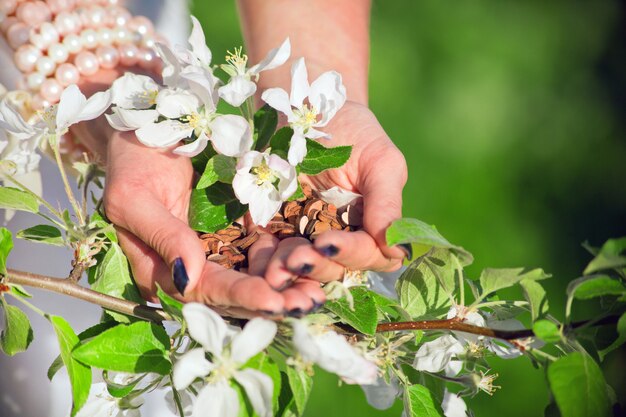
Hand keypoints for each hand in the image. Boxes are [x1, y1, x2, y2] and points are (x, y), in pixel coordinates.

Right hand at [103, 131, 324, 316]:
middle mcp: (194, 266)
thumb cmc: (133, 161)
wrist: (149, 126)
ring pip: (254, 277)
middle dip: (271, 301)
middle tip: (308, 304)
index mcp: (163, 268)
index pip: (203, 290)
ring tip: (318, 294)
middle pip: (234, 294)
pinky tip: (315, 265)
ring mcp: (219, 249)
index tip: (273, 300)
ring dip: (286, 287)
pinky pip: (266, 249)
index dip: (238, 296)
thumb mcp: (135, 197)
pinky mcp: (238, 229)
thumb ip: (162, 237)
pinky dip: (289, 260)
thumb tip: (188, 279)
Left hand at [261, 101, 408, 289]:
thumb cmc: (351, 130)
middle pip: (333, 269)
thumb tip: (395, 248)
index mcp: (369, 225)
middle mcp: (338, 236)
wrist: (303, 104)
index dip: (352, 253)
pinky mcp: (269, 229)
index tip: (329, 241)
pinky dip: (262, 261)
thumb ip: (387, 204)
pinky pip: (266, 255)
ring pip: (300, 269)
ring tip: (274, 267)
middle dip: (316, 266)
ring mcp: (302, 235)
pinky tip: (256, 258)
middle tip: (297, 257)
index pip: (371, 254)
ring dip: (288, 271)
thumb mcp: (379, 160)